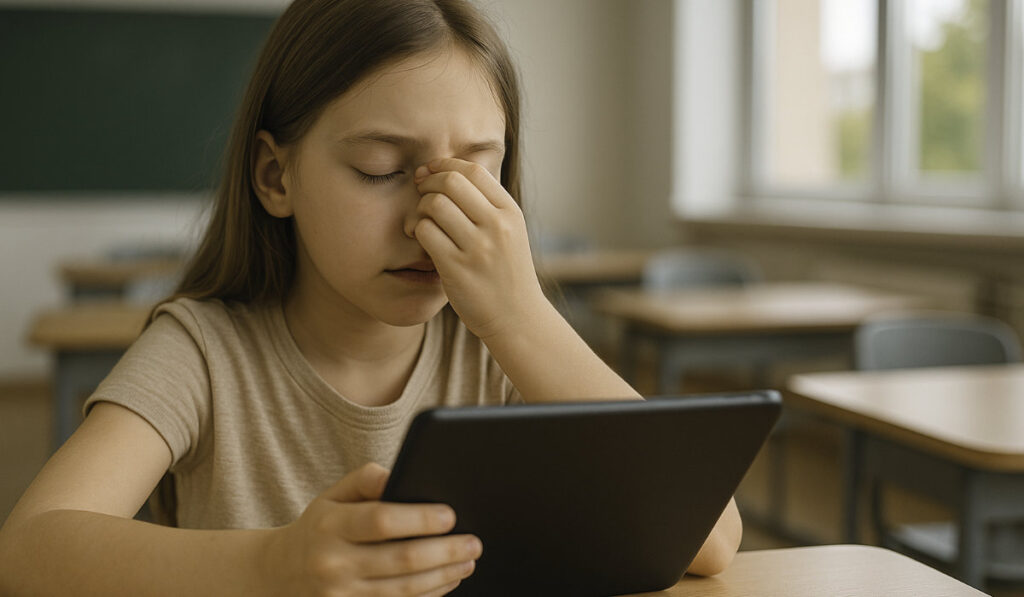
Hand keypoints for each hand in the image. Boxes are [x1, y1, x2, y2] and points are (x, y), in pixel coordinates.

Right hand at [262, 463, 480, 596]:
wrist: (280, 573)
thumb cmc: (319, 526)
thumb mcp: (332, 495)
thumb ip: (365, 479)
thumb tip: (398, 474)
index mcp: (330, 526)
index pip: (380, 521)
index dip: (419, 519)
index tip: (450, 515)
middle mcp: (334, 563)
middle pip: (400, 560)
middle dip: (444, 552)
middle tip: (473, 542)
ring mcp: (342, 595)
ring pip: (403, 590)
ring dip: (443, 576)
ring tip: (468, 561)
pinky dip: (428, 595)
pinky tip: (448, 581)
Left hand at [409, 158, 547, 338]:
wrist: (517, 317)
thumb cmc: (506, 272)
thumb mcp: (510, 233)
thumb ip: (487, 204)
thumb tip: (449, 171)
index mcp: (510, 212)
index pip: (472, 171)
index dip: (445, 165)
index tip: (430, 172)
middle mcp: (496, 226)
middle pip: (450, 182)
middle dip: (428, 182)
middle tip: (420, 192)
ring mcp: (477, 248)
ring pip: (434, 205)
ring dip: (419, 208)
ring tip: (420, 220)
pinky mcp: (456, 268)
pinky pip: (425, 232)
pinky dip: (416, 229)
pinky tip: (418, 237)